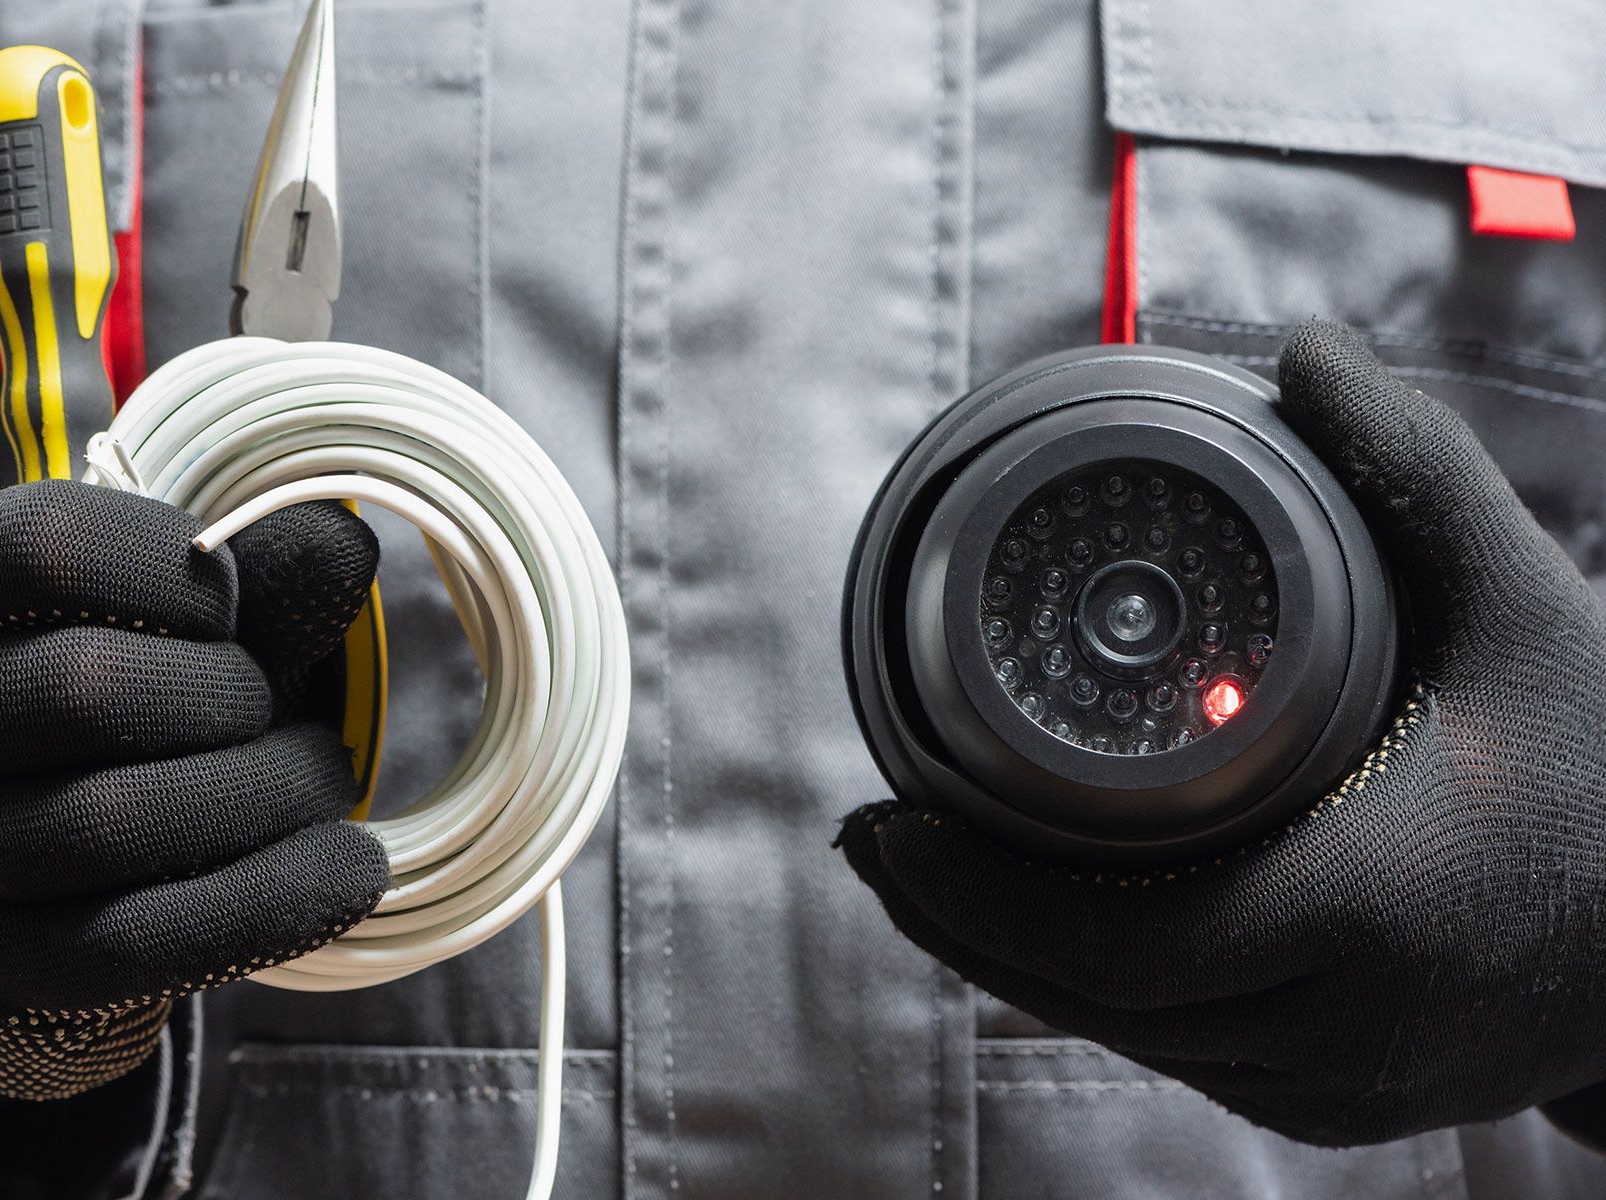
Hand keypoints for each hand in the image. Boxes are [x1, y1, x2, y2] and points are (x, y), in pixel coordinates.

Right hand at [0, 480, 388, 1100]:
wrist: (27, 903)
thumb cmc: (124, 726)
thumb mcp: (174, 636)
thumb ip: (254, 585)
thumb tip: (342, 546)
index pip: (38, 546)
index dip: (165, 564)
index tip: (230, 605)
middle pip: (79, 689)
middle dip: (226, 697)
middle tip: (284, 713)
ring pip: (106, 824)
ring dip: (260, 798)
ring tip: (320, 782)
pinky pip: (135, 942)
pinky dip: (268, 903)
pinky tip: (346, 872)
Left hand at [838, 320, 1605, 1144]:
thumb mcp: (1530, 605)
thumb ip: (1416, 473)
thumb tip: (1305, 351)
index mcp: (1373, 907)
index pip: (1122, 939)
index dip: (982, 898)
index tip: (889, 824)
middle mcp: (1348, 1025)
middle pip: (1097, 1001)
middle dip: (962, 927)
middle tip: (874, 844)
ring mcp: (1344, 1087)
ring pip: (1130, 1043)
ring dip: (1014, 967)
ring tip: (924, 881)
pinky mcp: (1344, 1107)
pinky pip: (1183, 1062)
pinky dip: (1097, 999)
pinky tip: (1036, 937)